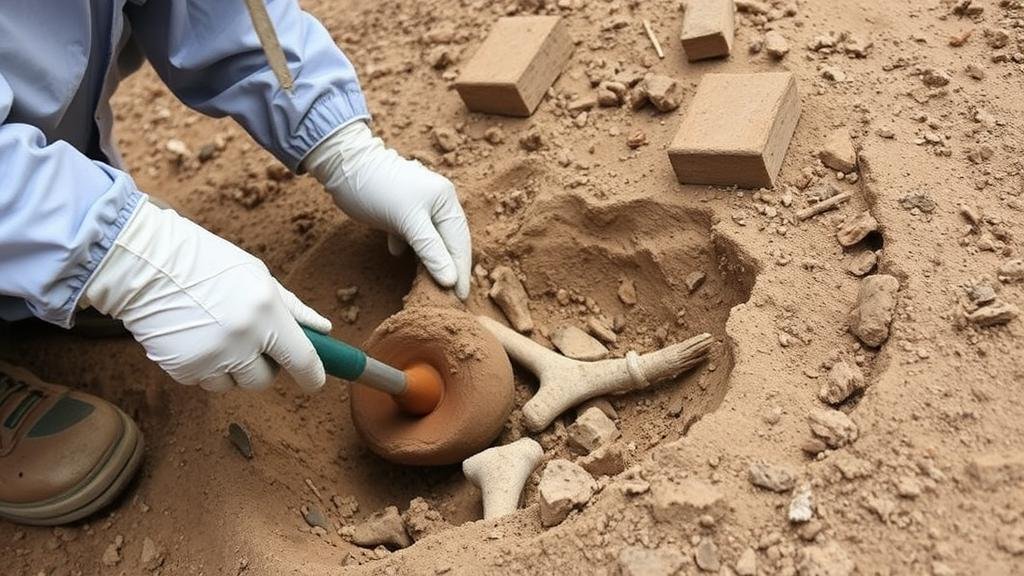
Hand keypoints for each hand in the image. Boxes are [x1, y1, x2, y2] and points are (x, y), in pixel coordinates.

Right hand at [81, 200, 330, 391]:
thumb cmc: (208, 265)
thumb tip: (324, 330)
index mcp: (267, 312)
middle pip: (263, 380)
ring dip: (229, 368)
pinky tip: (193, 337)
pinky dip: (202, 366)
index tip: (316, 382)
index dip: (313, 376)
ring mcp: (211, 356)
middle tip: (249, 343)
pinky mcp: (183, 368)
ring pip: (232, 384)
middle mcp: (242, 338)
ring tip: (214, 333)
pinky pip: (204, 381)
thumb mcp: (258, 277)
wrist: (147, 264)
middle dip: (261, 368)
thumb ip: (294, 309)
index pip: (302, 359)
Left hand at [304, 120, 471, 298]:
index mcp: (446, 199)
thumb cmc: (378, 189)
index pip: (459, 241)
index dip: (461, 271)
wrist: (344, 166)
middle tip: (452, 299)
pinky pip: (415, 237)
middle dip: (450, 269)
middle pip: (450, 242)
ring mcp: (421, 207)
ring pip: (433, 241)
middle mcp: (439, 201)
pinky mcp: (403, 212)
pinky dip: (412, 250)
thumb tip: (451, 281)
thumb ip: (431, 250)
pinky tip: (401, 256)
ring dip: (432, 263)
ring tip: (433, 287)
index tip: (461, 298)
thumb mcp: (407, 221)